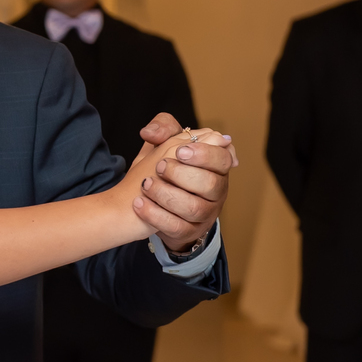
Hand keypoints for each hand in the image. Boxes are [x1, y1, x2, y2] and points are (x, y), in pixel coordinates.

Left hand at [133, 114, 237, 252]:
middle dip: (183, 174)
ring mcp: (204, 215)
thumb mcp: (163, 145)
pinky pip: (176, 227)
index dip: (204, 154)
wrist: (149, 204)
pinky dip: (155, 215)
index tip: (179, 151)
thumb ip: (162, 129)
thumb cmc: (163, 171)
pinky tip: (140, 203)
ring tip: (146, 184)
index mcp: (214, 168)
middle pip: (211, 184)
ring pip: (194, 208)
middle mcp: (215, 192)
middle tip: (159, 166)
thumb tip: (151, 131)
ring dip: (167, 194)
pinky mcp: (188, 232)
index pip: (222, 159)